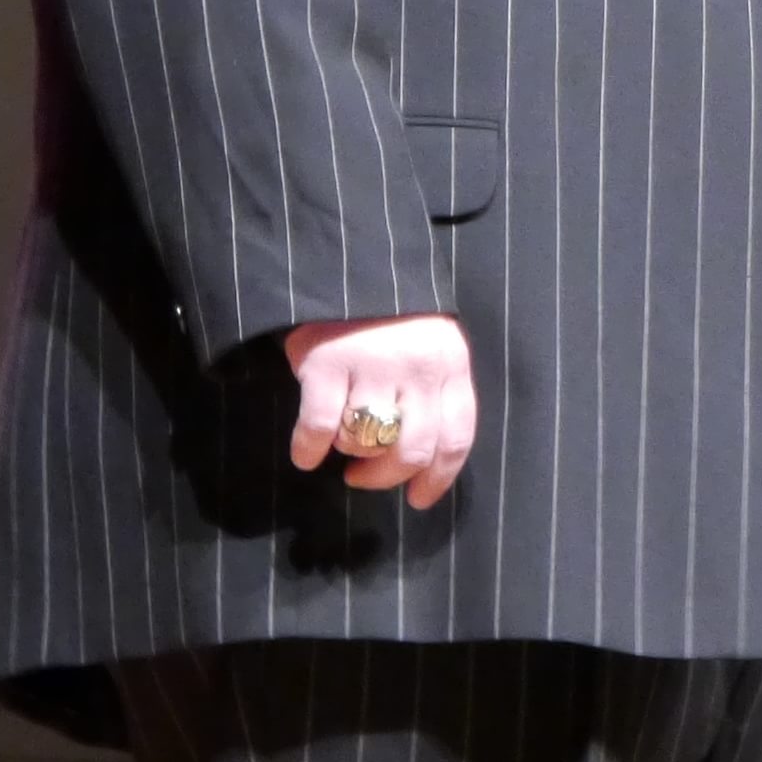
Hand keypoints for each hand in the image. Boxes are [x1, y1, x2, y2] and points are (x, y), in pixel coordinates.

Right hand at [282, 312, 479, 506]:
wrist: (344, 262)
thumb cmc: (391, 313)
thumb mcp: (431, 343)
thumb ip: (434, 388)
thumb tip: (422, 456)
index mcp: (451, 365)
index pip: (456, 438)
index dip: (438, 478)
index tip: (418, 498)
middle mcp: (419, 369)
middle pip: (413, 450)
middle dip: (387, 477)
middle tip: (364, 479)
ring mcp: (373, 365)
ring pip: (367, 441)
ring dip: (351, 455)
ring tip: (340, 447)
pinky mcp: (327, 362)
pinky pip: (321, 427)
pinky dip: (310, 448)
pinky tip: (305, 454)